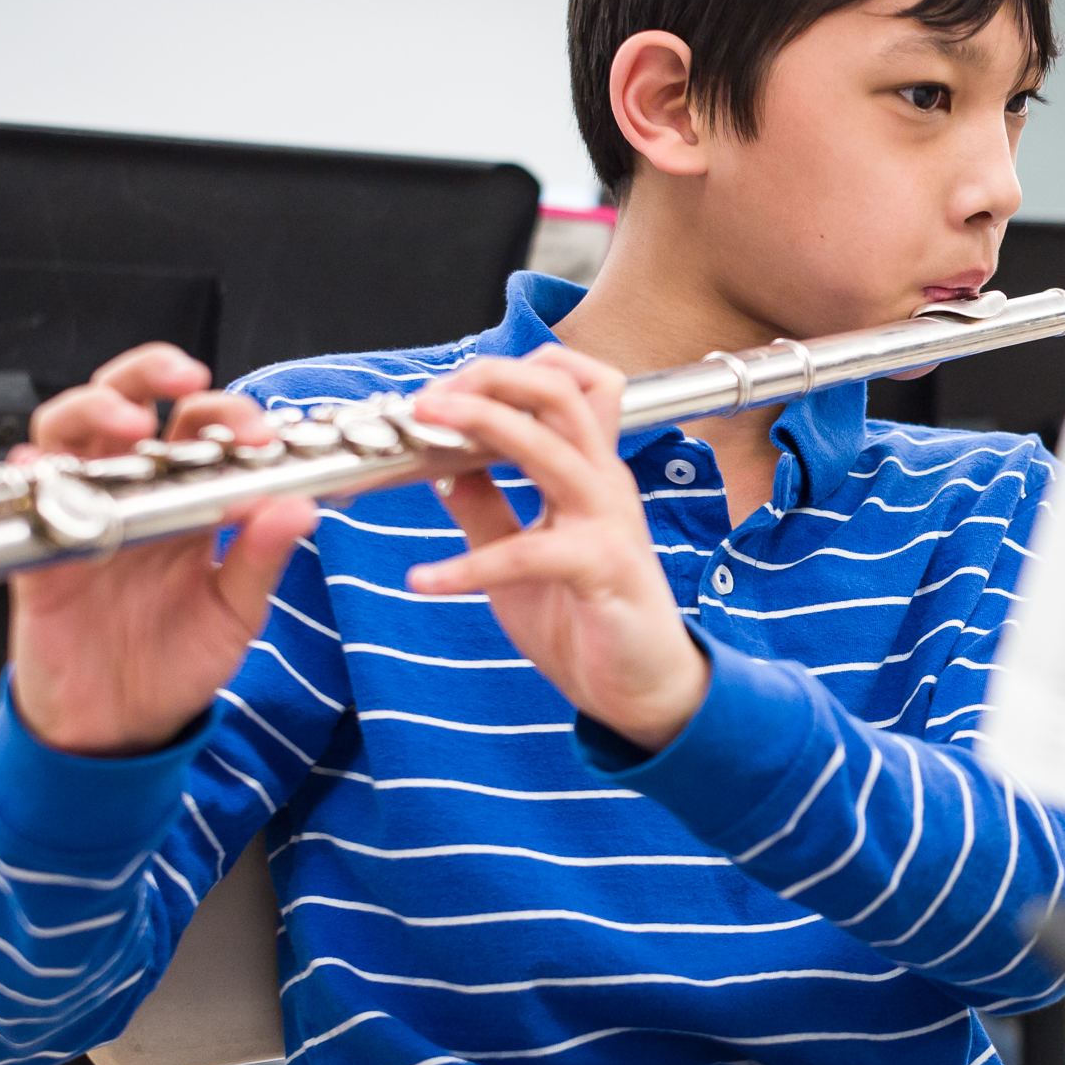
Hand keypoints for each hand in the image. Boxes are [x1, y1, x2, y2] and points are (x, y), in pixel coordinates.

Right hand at [8, 345, 319, 756]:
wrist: (120, 727)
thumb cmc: (177, 662)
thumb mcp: (234, 612)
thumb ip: (261, 559)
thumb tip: (302, 505)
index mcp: (187, 499)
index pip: (202, 426)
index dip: (229, 416)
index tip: (260, 433)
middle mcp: (132, 494)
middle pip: (130, 401)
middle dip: (152, 373)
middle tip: (188, 379)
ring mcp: (81, 513)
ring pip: (68, 430)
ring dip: (94, 409)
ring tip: (128, 419)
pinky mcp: (38, 551)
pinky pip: (26, 500)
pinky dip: (32, 474)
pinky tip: (46, 466)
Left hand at [405, 346, 709, 750]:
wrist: (643, 689)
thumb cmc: (588, 619)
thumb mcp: (519, 557)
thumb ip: (486, 509)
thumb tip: (438, 467)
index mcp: (588, 471)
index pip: (564, 383)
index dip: (500, 375)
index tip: (440, 397)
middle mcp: (603, 482)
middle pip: (559, 390)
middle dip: (488, 378)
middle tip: (427, 399)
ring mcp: (608, 521)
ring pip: (548, 445)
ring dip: (479, 425)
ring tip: (421, 432)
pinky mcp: (602, 569)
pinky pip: (527, 552)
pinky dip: (467, 566)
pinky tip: (425, 582)